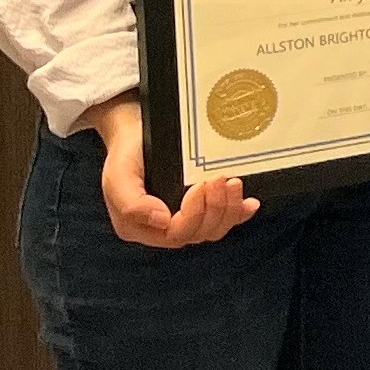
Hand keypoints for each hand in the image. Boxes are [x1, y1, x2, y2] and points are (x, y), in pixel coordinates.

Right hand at [93, 95, 256, 247]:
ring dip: (229, 208)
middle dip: (215, 208)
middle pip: (200, 233)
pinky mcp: (203, 205)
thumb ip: (132, 203)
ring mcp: (186, 217)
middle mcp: (165, 228)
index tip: (199, 185)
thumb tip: (163, 220)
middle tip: (219, 179)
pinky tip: (251, 203)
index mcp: (141, 228)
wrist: (138, 135)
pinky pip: (226, 218)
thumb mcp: (118, 177)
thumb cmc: (126, 156)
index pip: (176, 234)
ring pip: (215, 228)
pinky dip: (240, 212)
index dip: (193, 214)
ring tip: (233, 182)